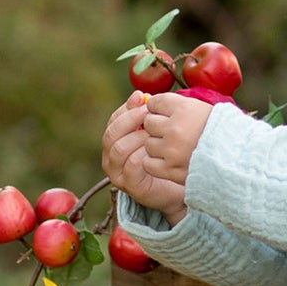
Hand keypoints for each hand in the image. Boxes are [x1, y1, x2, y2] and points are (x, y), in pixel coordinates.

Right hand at [102, 90, 187, 223]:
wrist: (176, 191)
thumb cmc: (166, 160)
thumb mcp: (156, 135)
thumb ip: (147, 118)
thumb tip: (142, 94)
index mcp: (114, 144)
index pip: (113, 121)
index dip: (126, 108)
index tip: (142, 97)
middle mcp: (110, 159)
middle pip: (112, 134)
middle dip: (130, 120)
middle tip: (148, 112)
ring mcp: (117, 174)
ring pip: (119, 149)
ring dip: (137, 137)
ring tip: (154, 131)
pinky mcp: (130, 186)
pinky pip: (132, 166)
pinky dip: (144, 154)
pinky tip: (156, 149)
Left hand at [141, 89, 216, 184]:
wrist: (239, 162)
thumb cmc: (225, 134)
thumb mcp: (205, 111)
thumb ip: (181, 107)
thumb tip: (155, 105)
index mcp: (184, 109)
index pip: (155, 102)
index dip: (159, 109)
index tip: (167, 116)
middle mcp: (175, 127)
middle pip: (149, 122)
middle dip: (157, 128)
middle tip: (172, 135)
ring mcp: (171, 150)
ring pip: (149, 143)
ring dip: (158, 147)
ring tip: (174, 150)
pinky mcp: (170, 169)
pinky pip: (149, 163)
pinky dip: (156, 163)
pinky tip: (169, 162)